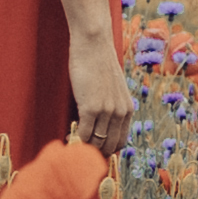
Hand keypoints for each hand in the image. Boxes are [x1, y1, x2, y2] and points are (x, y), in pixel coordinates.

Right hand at [67, 24, 133, 153]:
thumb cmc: (99, 64)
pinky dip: (75, 139)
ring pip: (96, 142)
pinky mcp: (91, 108)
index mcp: (128, 109)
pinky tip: (69, 136)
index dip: (107, 149)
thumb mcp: (113, 89)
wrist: (94, 45)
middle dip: (95, 153)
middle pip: (109, 146)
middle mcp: (120, 113)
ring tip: (74, 143)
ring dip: (84, 147)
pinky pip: (83, 134)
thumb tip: (100, 124)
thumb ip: (111, 106)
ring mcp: (107, 111)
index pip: (120, 142)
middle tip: (81, 150)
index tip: (95, 149)